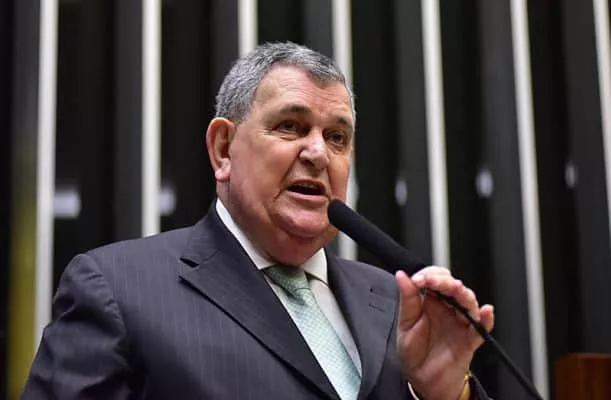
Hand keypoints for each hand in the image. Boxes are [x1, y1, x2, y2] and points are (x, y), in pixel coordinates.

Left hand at [395, 267, 493, 399]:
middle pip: (453, 286)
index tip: (418, 279)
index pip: (434, 278)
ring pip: (468, 302)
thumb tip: (402, 276)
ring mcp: (460, 323)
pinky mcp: (470, 340)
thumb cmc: (414, 353)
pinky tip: (486, 312)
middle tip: (432, 281)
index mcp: (430, 302)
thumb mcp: (405, 325)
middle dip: (444, 280)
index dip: (429, 275)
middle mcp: (447, 309)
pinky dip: (486, 319)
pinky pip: (481, 328)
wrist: (422, 381)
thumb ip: (407, 300)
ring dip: (463, 293)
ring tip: (456, 289)